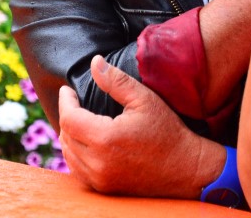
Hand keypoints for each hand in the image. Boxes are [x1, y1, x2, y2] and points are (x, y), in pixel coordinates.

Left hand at [58, 55, 223, 197]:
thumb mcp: (144, 99)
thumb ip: (116, 80)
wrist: (185, 167)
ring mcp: (100, 179)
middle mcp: (98, 163)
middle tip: (75, 102)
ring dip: (69, 135)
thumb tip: (94, 62)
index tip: (67, 90)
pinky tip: (86, 141)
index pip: (69, 118)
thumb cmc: (167, 130)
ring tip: (79, 119)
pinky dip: (76, 153)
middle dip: (67, 116)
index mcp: (105, 138)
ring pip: (68, 154)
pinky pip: (78, 169)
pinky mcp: (104, 188)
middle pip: (66, 136)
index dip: (65, 101)